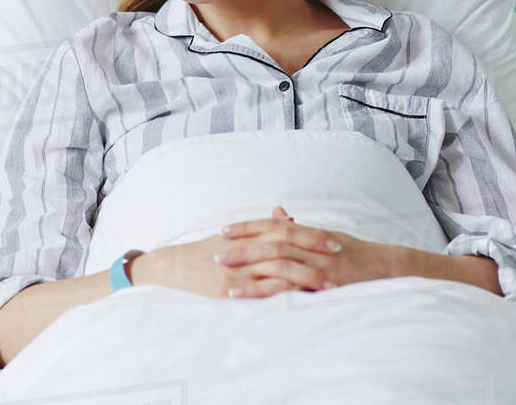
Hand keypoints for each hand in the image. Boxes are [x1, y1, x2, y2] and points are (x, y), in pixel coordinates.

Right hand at [138, 206, 342, 299]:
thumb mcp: (234, 236)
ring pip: (278, 269)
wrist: (175, 266)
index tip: (334, 240)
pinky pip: (261, 291)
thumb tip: (287, 217)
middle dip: (314, 251)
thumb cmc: (206, 251)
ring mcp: (238, 269)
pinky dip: (283, 293)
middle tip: (340, 256)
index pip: (285, 230)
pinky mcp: (230, 288)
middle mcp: (245, 249)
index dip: (311, 235)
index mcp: (248, 235)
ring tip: (329, 284)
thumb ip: (262, 228)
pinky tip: (303, 298)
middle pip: (286, 246)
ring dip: (306, 276)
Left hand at [215, 206, 400, 296]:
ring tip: (227, 284)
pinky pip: (299, 293)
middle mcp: (314, 248)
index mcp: (310, 234)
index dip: (248, 227)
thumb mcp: (326, 236)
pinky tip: (259, 305)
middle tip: (215, 254)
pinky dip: (277, 297)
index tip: (224, 230)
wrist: (391, 270)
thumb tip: (276, 213)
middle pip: (272, 244)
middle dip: (242, 249)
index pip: (274, 226)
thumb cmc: (356, 253)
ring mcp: (321, 269)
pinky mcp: (327, 289)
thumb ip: (298, 228)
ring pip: (282, 268)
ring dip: (253, 276)